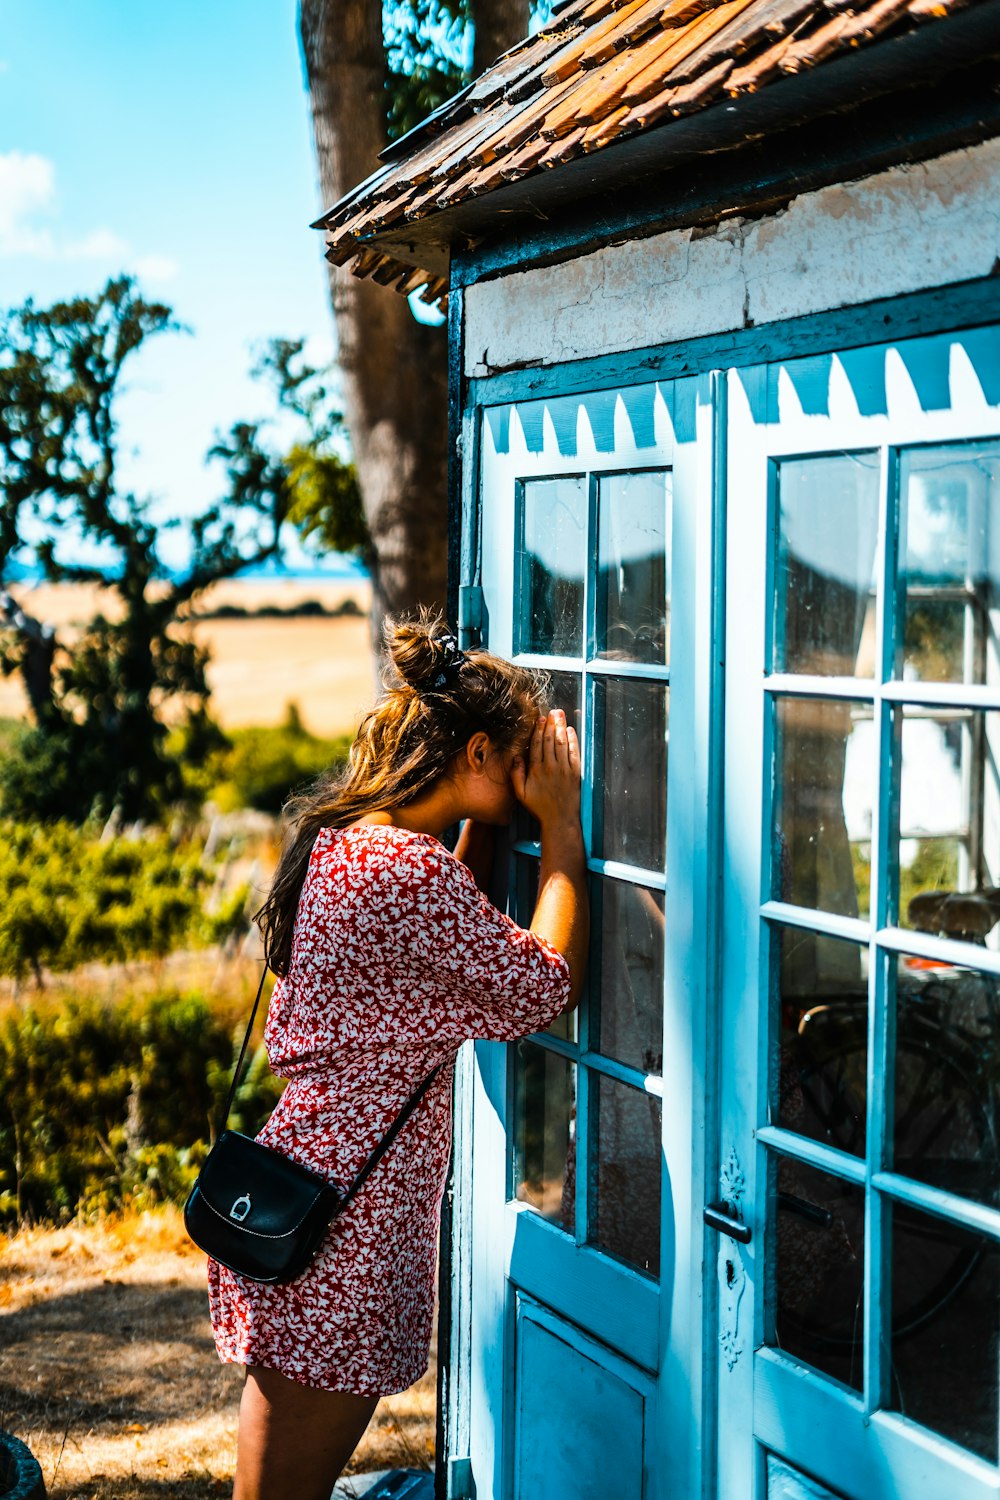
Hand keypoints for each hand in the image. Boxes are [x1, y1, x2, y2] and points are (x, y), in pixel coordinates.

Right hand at [510, 710, 580, 830]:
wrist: (560, 818)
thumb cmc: (539, 807)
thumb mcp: (521, 794)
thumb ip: (516, 775)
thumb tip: (516, 757)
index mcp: (536, 770)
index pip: (537, 745)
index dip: (539, 730)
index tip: (540, 719)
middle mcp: (550, 767)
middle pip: (550, 740)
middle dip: (551, 724)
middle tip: (552, 711)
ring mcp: (564, 769)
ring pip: (561, 743)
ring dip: (561, 727)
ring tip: (560, 715)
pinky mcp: (575, 772)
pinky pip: (574, 752)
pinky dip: (572, 739)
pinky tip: (570, 730)